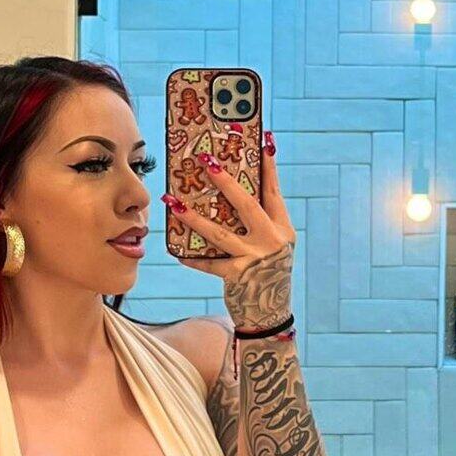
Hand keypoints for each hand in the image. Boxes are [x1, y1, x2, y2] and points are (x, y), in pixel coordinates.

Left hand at [164, 129, 296, 330]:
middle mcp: (272, 241)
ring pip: (219, 232)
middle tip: (207, 161)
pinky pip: (209, 263)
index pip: (274, 191)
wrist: (270, 315)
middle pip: (246, 205)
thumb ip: (257, 223)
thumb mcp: (270, 246)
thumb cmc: (266, 274)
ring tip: (173, 201)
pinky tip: (178, 253)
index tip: (264, 140)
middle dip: (226, 181)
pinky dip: (193, 259)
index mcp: (282, 229)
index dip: (269, 166)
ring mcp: (255, 259)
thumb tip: (229, 192)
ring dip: (193, 217)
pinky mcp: (238, 276)